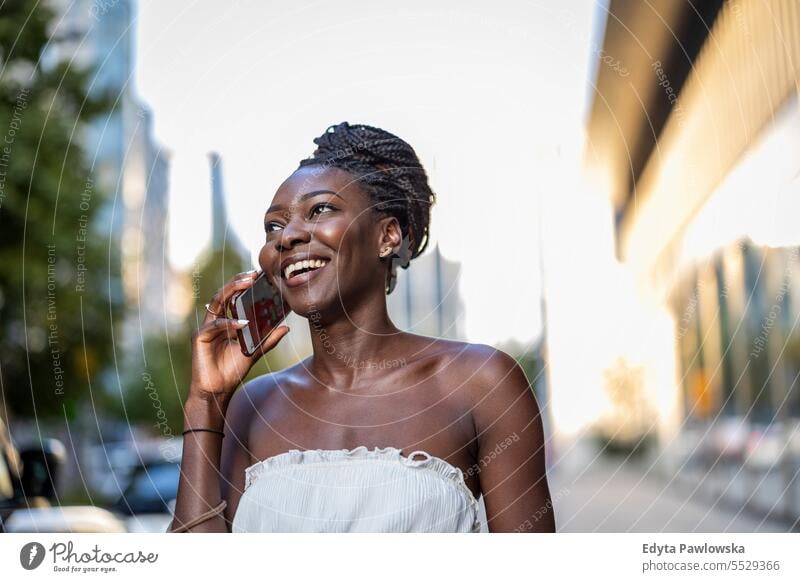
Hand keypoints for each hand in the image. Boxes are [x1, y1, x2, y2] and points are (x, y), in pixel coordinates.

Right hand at [188, 270, 289, 402]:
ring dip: (232, 291)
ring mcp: (207, 328)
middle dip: (238, 281)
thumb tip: (287, 326)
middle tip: (254, 274)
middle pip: (224, 294)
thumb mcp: (255, 352)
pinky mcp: (200, 338)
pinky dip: (229, 323)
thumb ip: (269, 339)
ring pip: (217, 302)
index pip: (235, 297)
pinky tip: (243, 322)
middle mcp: (215, 320)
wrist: (218, 390)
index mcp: (227, 321)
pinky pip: (215, 326)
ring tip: (248, 284)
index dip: (245, 285)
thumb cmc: (232, 370)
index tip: (261, 275)